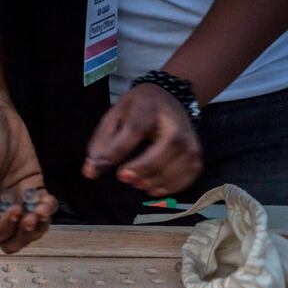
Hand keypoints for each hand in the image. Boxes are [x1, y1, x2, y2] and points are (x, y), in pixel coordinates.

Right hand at [0, 95, 57, 252]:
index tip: (16, 210)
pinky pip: (42, 207)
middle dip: (24, 235)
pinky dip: (48, 208)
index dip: (4, 230)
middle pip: (11, 238)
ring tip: (44, 206)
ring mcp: (16, 195)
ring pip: (29, 227)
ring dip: (40, 224)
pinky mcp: (32, 184)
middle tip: (33, 217)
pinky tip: (49, 198)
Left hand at [82, 83, 201, 195]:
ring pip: (179, 165)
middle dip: (143, 167)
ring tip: (136, 182)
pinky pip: (187, 177)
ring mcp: (190, 140)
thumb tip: (91, 172)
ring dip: (154, 180)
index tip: (100, 166)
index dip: (118, 150)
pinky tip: (152, 187)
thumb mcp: (114, 116)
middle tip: (123, 177)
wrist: (169, 100)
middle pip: (167, 146)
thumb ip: (102, 143)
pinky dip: (169, 187)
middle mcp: (176, 122)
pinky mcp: (196, 156)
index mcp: (149, 106)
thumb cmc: (137, 110)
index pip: (136, 128)